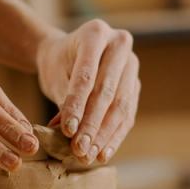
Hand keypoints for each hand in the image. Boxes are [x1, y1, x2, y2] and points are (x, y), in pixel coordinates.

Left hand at [36, 19, 139, 163]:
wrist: (67, 54)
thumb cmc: (57, 64)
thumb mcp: (54, 76)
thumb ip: (64, 100)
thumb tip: (69, 133)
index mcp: (95, 33)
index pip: (87, 76)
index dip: (77, 106)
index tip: (67, 131)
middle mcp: (120, 43)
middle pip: (107, 92)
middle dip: (92, 125)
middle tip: (79, 149)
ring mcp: (132, 64)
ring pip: (120, 106)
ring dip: (104, 135)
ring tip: (90, 155)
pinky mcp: (135, 84)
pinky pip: (127, 114)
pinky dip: (114, 136)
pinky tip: (103, 153)